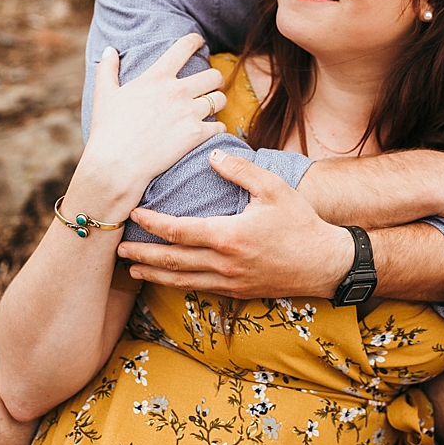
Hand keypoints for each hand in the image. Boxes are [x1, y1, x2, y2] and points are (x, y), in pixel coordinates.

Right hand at [76, 35, 227, 208]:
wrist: (117, 164)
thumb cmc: (108, 129)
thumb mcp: (103, 94)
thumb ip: (107, 69)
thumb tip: (109, 50)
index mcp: (156, 77)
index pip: (184, 47)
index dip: (195, 41)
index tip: (199, 41)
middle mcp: (177, 91)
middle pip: (213, 75)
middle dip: (214, 79)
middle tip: (210, 85)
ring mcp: (189, 113)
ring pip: (220, 99)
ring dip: (217, 102)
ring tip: (210, 108)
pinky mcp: (196, 135)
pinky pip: (220, 125)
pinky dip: (217, 128)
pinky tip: (209, 131)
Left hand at [120, 147, 354, 298]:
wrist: (325, 264)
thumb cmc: (300, 223)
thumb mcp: (273, 189)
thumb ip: (240, 170)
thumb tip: (212, 152)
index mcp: (229, 236)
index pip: (179, 230)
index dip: (152, 223)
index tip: (134, 213)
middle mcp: (224, 263)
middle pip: (172, 260)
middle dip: (143, 254)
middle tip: (118, 249)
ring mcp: (230, 281)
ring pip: (182, 280)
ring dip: (155, 274)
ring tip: (132, 268)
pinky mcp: (236, 292)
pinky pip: (199, 288)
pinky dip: (177, 284)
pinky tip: (166, 279)